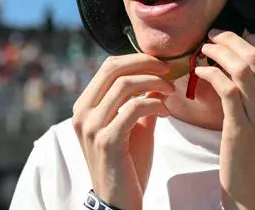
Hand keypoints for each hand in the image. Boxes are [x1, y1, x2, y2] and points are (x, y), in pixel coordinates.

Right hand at [71, 54, 175, 209]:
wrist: (119, 202)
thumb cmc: (127, 164)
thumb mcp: (134, 126)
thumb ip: (141, 101)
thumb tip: (158, 76)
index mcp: (84, 106)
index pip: (108, 66)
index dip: (136, 59)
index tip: (160, 64)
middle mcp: (82, 113)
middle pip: (113, 68)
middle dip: (145, 63)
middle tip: (168, 69)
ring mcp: (92, 127)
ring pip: (125, 85)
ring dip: (154, 83)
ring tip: (171, 91)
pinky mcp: (107, 141)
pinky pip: (134, 108)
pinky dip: (154, 104)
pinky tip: (165, 112)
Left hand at [194, 30, 254, 209]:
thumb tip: (246, 56)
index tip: (236, 35)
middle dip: (230, 39)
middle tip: (212, 34)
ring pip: (240, 68)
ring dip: (218, 52)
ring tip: (204, 49)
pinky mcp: (241, 127)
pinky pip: (226, 88)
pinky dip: (210, 74)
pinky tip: (200, 71)